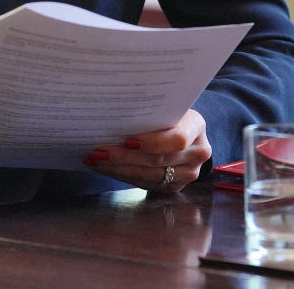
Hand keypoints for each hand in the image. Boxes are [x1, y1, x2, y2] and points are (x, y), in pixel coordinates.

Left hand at [81, 109, 210, 192]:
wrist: (183, 131)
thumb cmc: (168, 114)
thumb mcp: (164, 107)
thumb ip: (149, 112)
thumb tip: (111, 114)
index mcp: (196, 127)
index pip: (177, 139)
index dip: (152, 142)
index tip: (126, 140)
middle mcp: (198, 153)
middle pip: (159, 160)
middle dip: (124, 157)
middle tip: (98, 152)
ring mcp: (189, 173)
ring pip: (150, 176)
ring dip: (119, 169)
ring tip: (95, 160)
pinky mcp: (175, 186)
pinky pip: (146, 184)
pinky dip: (124, 176)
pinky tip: (106, 168)